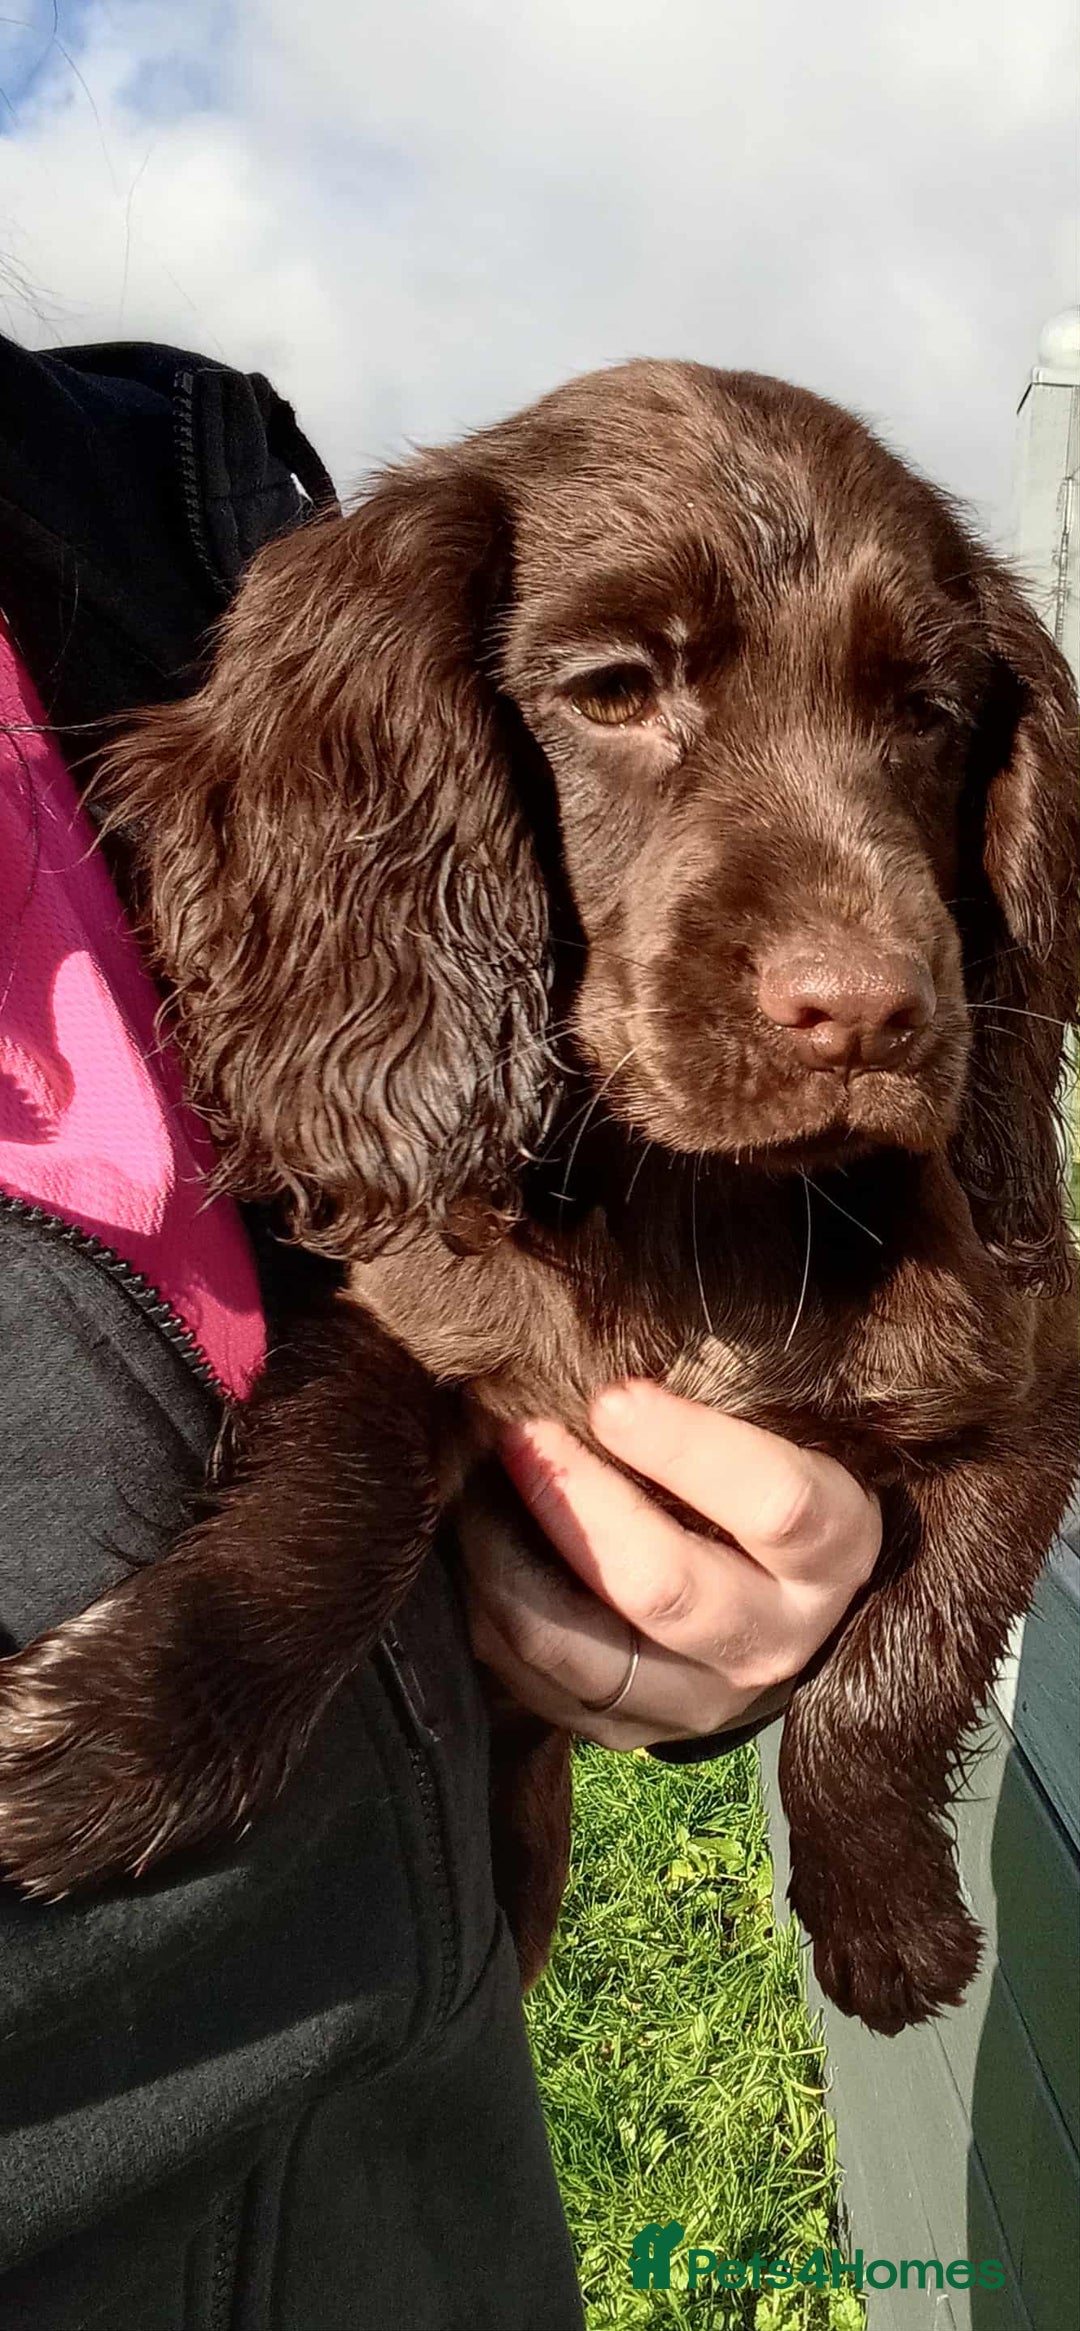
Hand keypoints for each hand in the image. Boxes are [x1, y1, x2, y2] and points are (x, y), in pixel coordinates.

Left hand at [458, 1381, 880, 1747]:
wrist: (785, 1600)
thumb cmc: (766, 1481)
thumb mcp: (783, 1437)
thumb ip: (724, 1399)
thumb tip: (603, 1344)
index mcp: (833, 1546)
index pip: (775, 1503)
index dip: (688, 1448)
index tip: (612, 1397)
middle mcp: (778, 1635)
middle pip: (666, 1586)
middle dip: (576, 1504)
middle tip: (519, 1434)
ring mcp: (706, 1697)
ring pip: (589, 1654)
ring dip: (511, 1567)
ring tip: (476, 1493)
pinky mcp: (639, 1731)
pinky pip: (545, 1685)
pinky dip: (497, 1616)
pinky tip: (481, 1552)